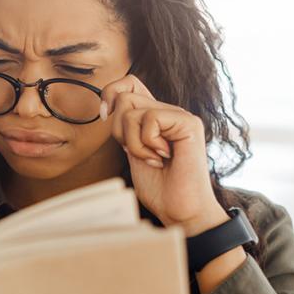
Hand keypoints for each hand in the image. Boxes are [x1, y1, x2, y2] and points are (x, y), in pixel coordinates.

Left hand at [98, 75, 225, 234]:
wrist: (180, 210)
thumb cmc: (159, 188)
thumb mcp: (132, 152)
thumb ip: (125, 129)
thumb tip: (107, 107)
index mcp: (154, 117)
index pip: (129, 83)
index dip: (111, 94)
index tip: (105, 117)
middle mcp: (168, 112)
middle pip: (123, 95)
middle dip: (118, 129)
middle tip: (136, 152)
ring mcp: (179, 116)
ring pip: (131, 109)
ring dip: (133, 141)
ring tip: (152, 159)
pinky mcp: (189, 123)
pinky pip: (150, 119)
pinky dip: (146, 144)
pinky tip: (162, 158)